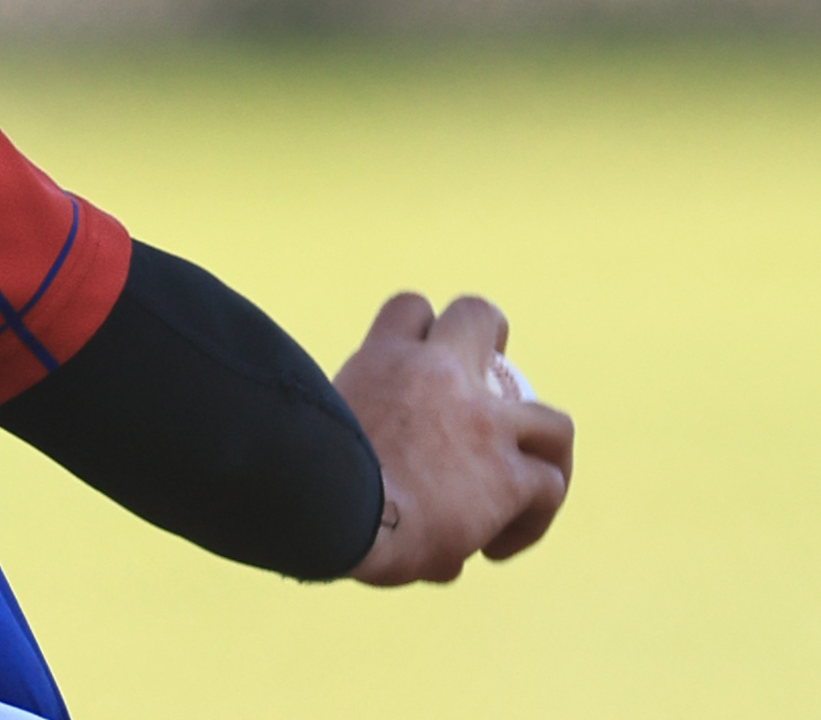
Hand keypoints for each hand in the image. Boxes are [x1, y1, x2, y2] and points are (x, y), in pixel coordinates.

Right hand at [332, 291, 574, 583]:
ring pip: (553, 423)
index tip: (421, 376)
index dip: (423, 335)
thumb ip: (363, 458)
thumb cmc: (308, 485)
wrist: (330, 511)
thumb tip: (374, 505)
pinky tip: (494, 550)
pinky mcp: (510, 473)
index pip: (411, 312)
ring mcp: (484, 422)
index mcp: (382, 361)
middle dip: (493, 345)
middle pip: (480, 318)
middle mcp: (438, 374)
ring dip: (543, 459)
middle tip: (490, 396)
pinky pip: (548, 489)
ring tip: (524, 495)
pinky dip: (529, 522)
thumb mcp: (326, 440)